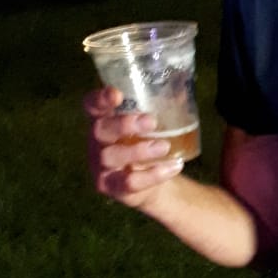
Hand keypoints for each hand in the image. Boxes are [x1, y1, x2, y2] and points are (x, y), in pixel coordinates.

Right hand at [84, 86, 184, 205]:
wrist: (151, 181)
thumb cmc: (147, 143)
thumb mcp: (149, 125)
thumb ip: (158, 108)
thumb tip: (185, 91)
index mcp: (103, 120)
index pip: (92, 105)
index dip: (99, 99)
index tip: (117, 94)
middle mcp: (97, 142)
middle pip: (101, 130)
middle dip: (124, 124)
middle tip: (151, 121)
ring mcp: (101, 166)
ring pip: (113, 156)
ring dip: (139, 150)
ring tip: (164, 146)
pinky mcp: (111, 186)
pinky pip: (130, 182)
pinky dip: (153, 175)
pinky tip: (173, 167)